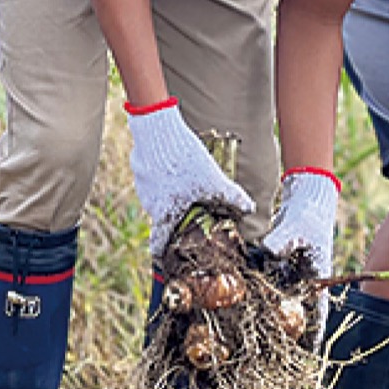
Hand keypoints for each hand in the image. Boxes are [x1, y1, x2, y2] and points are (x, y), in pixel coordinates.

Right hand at [126, 99, 254, 256]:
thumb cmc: (186, 160)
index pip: (158, 242)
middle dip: (174, 217)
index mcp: (166, 213)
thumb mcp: (214, 180)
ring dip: (169, 195)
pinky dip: (163, 179)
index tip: (161, 259)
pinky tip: (175, 167)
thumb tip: (249, 209)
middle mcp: (150, 204)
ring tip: (185, 184)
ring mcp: (142, 186)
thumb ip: (232, 197)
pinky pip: (151, 180)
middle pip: (162, 218)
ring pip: (157, 198)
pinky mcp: (139, 169)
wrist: (159, 129)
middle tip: (188, 212)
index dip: (160, 252)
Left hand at [262, 168, 340, 340]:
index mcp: (317, 275)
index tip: (309, 352)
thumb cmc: (308, 214)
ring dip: (269, 313)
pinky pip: (268, 283)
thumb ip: (282, 242)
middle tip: (270, 351)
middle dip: (286, 330)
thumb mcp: (296, 227)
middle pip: (296, 311)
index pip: (317, 311)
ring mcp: (290, 273)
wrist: (305, 198)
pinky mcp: (277, 265)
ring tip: (252, 336)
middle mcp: (304, 279)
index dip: (314, 333)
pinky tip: (242, 304)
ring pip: (279, 299)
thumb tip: (268, 251)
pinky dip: (258, 292)